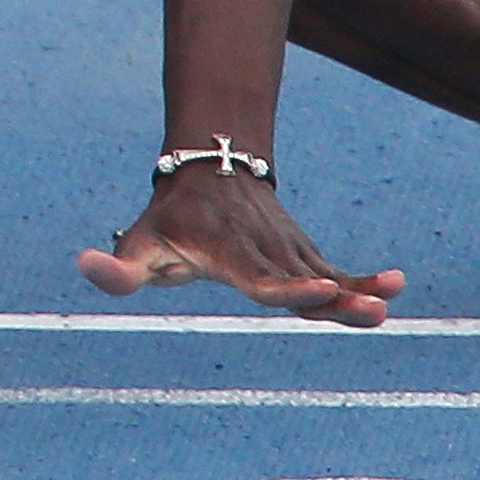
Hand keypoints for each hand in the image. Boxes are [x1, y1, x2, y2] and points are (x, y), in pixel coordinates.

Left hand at [76, 167, 403, 326]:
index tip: (317, 290)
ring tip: (391, 302)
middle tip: (371, 311)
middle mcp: (265, 253)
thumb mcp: (137, 243)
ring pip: (327, 277)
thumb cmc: (170, 218)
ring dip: (359, 291)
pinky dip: (364, 280)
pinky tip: (396, 286)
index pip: (261, 279)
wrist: (210, 168)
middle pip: (304, 283)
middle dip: (337, 297)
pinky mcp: (304, 255)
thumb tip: (82, 265)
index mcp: (228, 255)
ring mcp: (288, 253)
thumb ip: (116, 268)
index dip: (287, 289)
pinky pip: (337, 270)